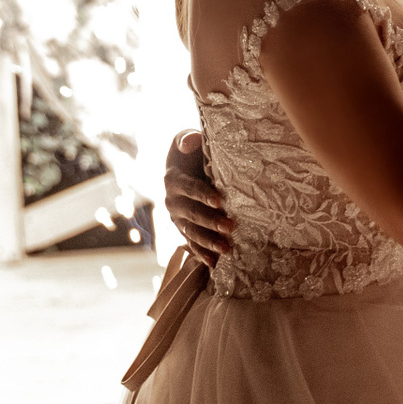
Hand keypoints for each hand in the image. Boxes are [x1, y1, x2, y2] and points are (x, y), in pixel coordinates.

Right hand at [162, 129, 233, 265]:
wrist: (184, 165)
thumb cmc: (191, 151)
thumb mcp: (186, 140)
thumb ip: (187, 139)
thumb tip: (191, 141)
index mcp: (173, 179)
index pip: (189, 188)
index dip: (203, 194)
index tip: (220, 201)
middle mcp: (171, 200)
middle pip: (192, 213)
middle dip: (211, 221)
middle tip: (231, 227)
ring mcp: (176, 217)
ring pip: (191, 231)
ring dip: (208, 241)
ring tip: (227, 249)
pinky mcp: (182, 228)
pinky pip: (190, 242)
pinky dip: (201, 253)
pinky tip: (214, 264)